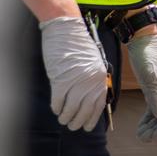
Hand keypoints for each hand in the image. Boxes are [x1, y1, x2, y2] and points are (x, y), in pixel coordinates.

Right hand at [39, 16, 108, 130]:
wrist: (66, 29)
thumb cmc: (77, 45)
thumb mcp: (92, 62)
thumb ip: (91, 79)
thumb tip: (87, 99)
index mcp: (100, 76)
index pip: (99, 104)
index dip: (92, 118)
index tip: (87, 127)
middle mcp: (91, 81)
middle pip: (85, 109)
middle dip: (78, 121)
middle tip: (72, 126)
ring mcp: (76, 80)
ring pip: (71, 108)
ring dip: (66, 117)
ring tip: (62, 120)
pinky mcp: (61, 79)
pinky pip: (59, 100)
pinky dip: (57, 107)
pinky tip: (55, 109)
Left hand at [127, 31, 156, 142]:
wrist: (143, 41)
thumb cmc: (149, 56)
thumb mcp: (152, 76)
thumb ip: (156, 96)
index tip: (153, 138)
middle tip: (144, 140)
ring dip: (152, 126)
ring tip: (141, 136)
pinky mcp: (154, 90)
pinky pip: (154, 109)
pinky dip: (148, 119)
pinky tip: (142, 127)